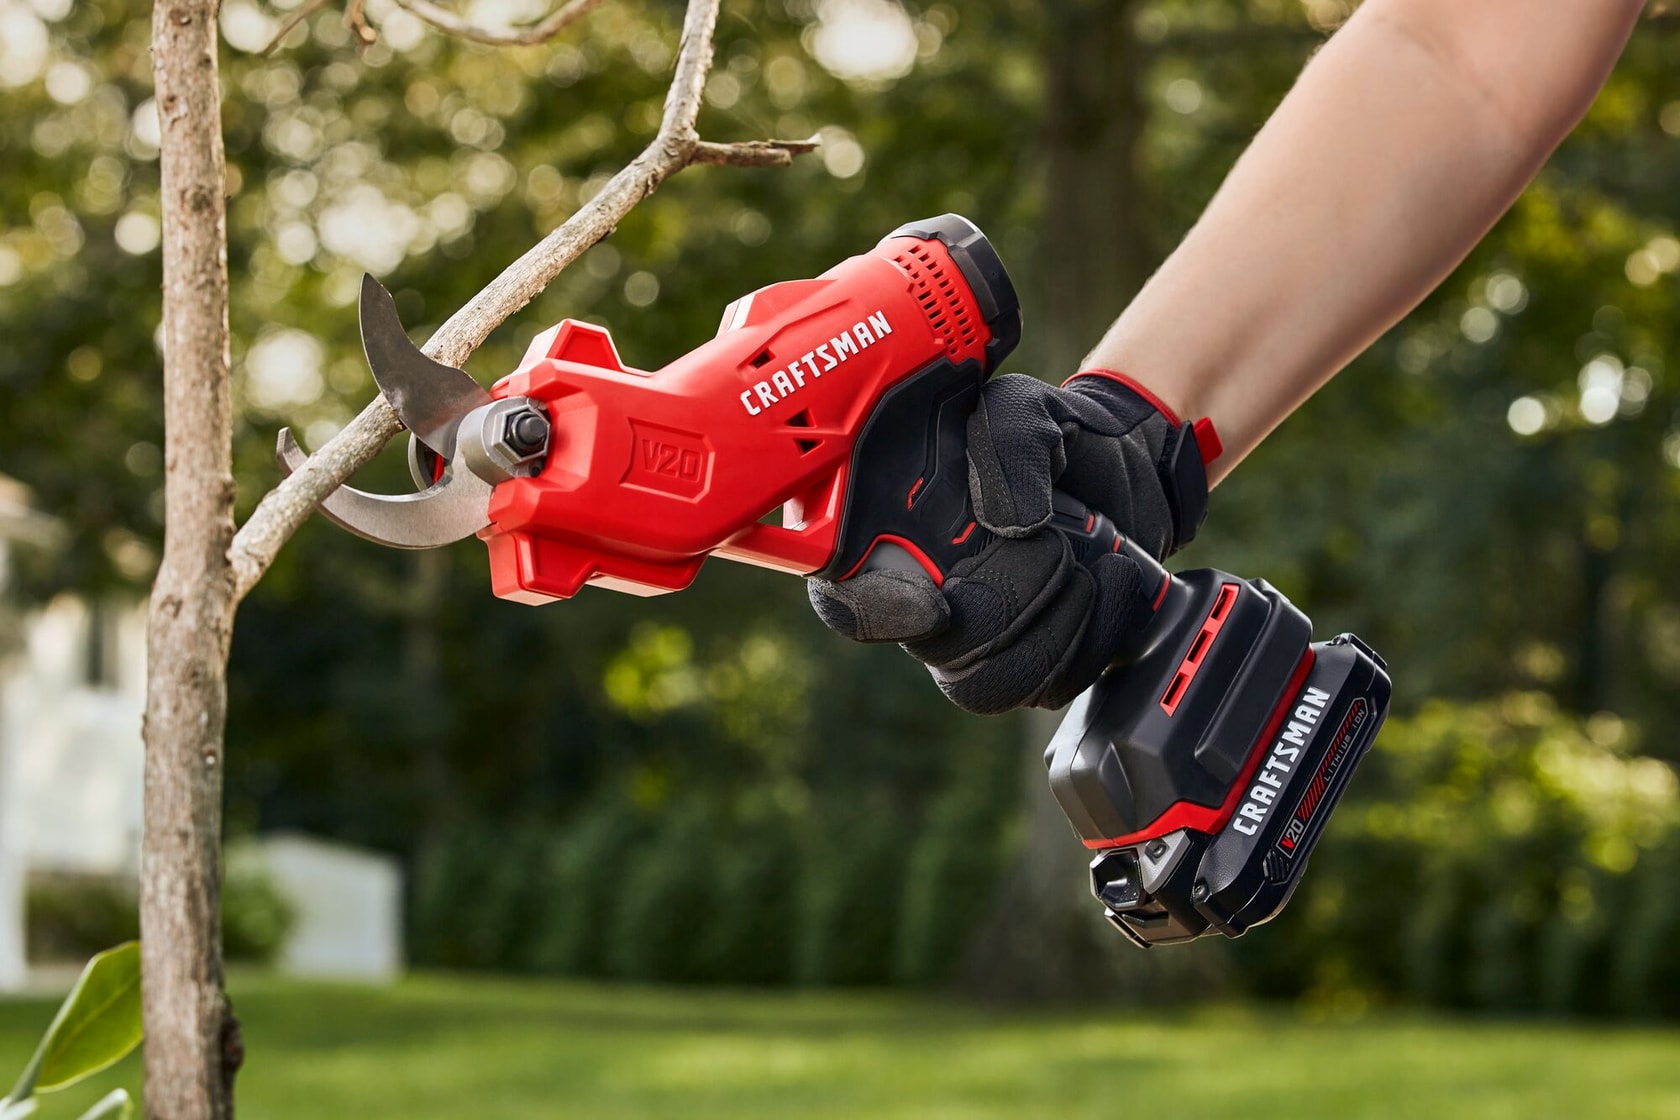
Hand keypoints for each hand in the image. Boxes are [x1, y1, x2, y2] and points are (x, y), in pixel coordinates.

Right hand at [807, 372, 1212, 713]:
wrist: (1124, 462)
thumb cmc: (1051, 435)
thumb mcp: (1024, 412)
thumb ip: (1007, 447)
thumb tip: (1010, 524)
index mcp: (891, 534)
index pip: (849, 597)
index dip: (876, 611)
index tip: (935, 603)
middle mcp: (923, 595)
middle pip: (937, 651)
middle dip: (1010, 601)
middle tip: (1057, 549)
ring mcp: (976, 639)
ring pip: (989, 685)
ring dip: (1053, 633)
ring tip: (1091, 570)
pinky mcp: (1032, 662)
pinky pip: (1047, 689)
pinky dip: (1094, 639)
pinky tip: (1115, 582)